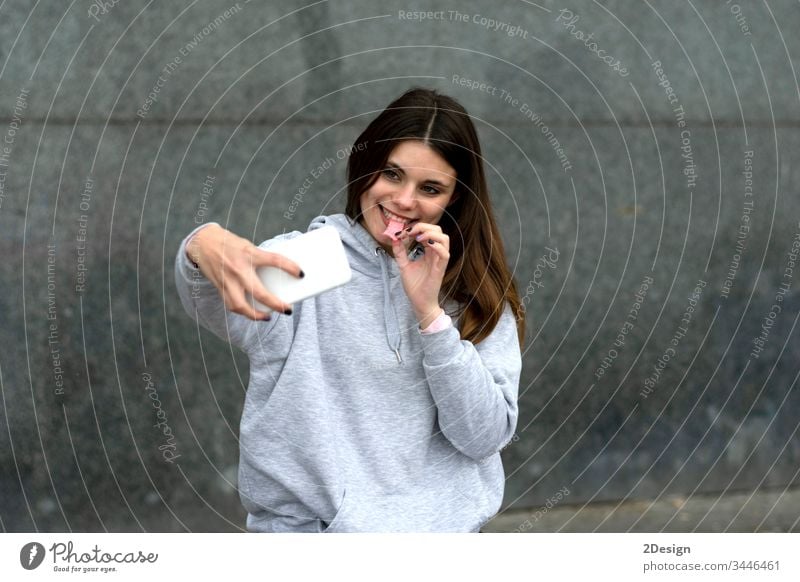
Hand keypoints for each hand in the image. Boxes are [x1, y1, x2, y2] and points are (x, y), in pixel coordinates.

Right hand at [186, 224, 303, 319]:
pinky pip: (232, 305)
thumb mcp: (248, 246)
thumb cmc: (229, 243)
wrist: (202, 242)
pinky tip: (252, 313)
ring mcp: (228, 280)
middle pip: (259, 292)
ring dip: (256, 315)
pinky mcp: (220, 287)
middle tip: (287, 310)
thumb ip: (261, 258)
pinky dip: (243, 311)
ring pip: (241, 306)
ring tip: (267, 316)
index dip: (290, 267)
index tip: (301, 274)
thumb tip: (280, 271)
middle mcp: (238, 268)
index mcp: (249, 253)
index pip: (274, 260)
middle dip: (275, 304)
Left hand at [390, 222, 448, 327]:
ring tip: (417, 238)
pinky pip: (445, 254)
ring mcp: (439, 260)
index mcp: (429, 251)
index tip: (402, 232)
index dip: (416, 227)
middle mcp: (436, 253)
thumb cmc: (414, 286)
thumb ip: (400, 252)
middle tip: (410, 231)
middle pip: (438, 230)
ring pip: (444, 239)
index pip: (428, 231)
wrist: (419, 302)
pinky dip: (436, 246)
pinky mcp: (440, 269)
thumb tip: (394, 238)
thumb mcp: (403, 265)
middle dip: (424, 226)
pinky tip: (425, 245)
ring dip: (431, 234)